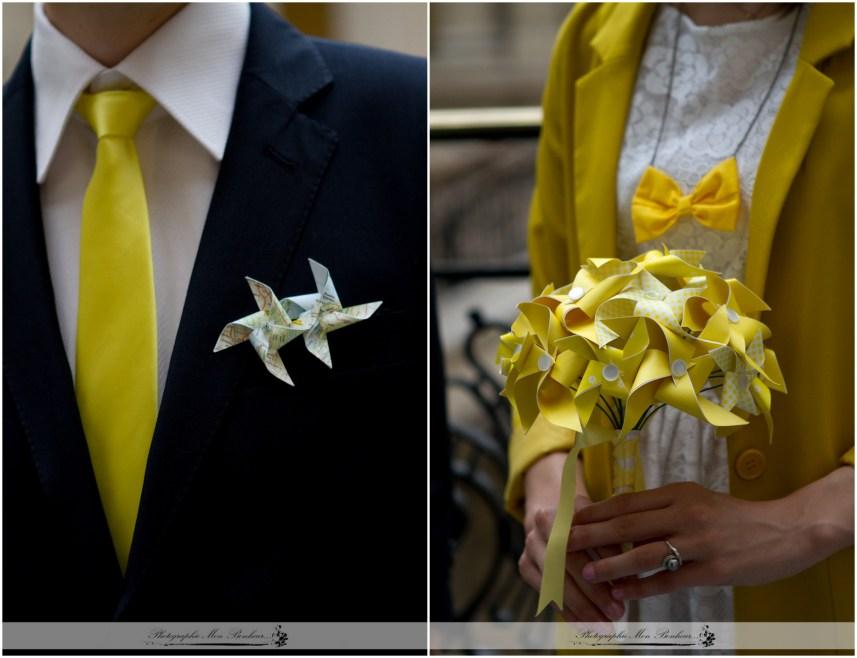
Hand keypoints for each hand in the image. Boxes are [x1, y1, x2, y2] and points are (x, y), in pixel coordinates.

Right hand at [518, 452, 626, 621]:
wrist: (552, 510)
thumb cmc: (585, 519)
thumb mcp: (600, 521)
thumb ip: (612, 544)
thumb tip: (628, 577)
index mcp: (560, 510)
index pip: (581, 541)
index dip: (603, 564)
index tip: (625, 587)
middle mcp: (539, 527)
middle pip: (565, 564)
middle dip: (592, 593)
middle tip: (617, 613)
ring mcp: (529, 546)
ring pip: (554, 582)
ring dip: (580, 608)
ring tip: (604, 625)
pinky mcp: (524, 565)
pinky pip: (546, 594)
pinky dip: (566, 613)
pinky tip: (585, 625)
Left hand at [568, 468, 853, 601]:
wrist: (785, 529)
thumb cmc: (733, 517)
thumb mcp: (696, 500)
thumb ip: (662, 508)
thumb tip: (621, 517)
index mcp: (678, 493)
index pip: (627, 502)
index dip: (596, 513)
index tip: (569, 520)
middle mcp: (684, 513)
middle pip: (628, 524)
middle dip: (591, 535)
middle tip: (563, 543)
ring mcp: (699, 541)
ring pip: (645, 552)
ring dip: (612, 564)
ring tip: (587, 573)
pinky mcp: (713, 568)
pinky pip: (671, 579)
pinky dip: (643, 587)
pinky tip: (623, 594)